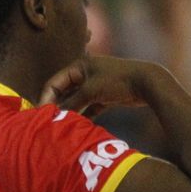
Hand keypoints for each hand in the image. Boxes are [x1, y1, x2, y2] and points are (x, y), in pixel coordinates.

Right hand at [40, 55, 163, 116]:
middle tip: (49, 121)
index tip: (41, 113)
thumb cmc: (117, 81)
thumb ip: (71, 102)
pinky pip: (89, 106)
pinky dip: (84, 114)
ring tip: (62, 124)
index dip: (47, 97)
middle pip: (65, 91)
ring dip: (70, 111)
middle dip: (58, 105)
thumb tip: (56, 114)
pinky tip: (78, 125)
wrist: (149, 83)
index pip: (55, 82)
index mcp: (79, 65)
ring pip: (77, 100)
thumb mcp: (90, 91)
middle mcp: (86, 73)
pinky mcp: (105, 95)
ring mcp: (96, 84)